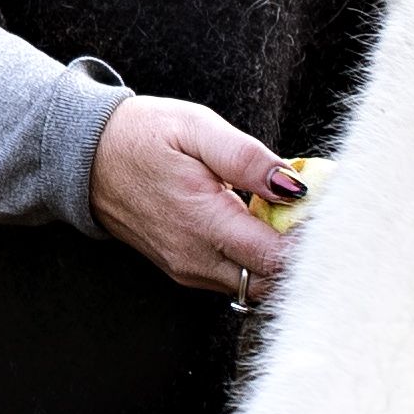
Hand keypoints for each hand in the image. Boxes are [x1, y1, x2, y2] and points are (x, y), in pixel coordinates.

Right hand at [90, 92, 305, 306]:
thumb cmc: (143, 135)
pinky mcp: (184, 270)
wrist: (85, 157)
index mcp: (202, 221)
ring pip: (255, 286)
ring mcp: (188, 269)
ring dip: (279, 259)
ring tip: (286, 216)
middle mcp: (196, 258)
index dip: (311, 242)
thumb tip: (295, 186)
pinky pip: (235, 279)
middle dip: (301, 255)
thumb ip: (247, 158)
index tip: (328, 213)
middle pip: (273, 282)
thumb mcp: (196, 127)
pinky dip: (256, 260)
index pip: (277, 258)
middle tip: (315, 216)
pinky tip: (257, 225)